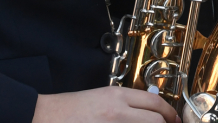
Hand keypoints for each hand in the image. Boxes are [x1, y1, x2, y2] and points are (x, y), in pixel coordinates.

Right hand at [34, 87, 179, 122]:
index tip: (174, 120)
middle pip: (156, 120)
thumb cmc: (68, 110)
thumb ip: (124, 104)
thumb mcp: (100, 98)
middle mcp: (116, 113)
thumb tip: (148, 113)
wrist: (43, 117)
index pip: (154, 103)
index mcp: (115, 97)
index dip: (169, 113)